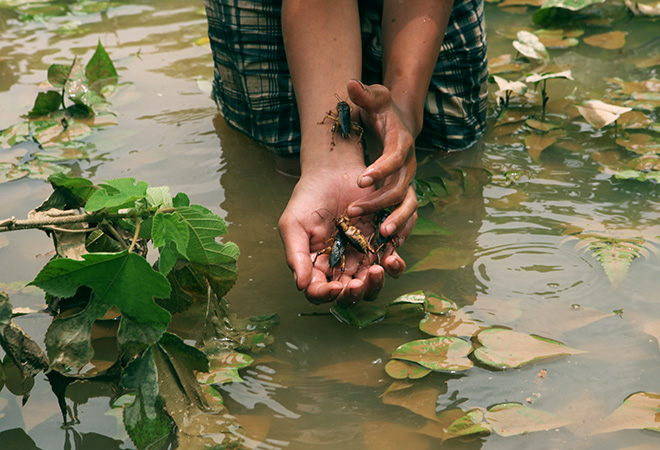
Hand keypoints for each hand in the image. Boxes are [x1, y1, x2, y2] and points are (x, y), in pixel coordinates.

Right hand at [278, 160, 405, 305]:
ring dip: (376, 284)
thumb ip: (296, 255)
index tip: (335, 287)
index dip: (326, 295)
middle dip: (354, 295)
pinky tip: (391, 259)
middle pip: (349, 294)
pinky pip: (392, 261)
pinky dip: (394, 265)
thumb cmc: (308, 198)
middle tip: (357, 285)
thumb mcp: (293, 224)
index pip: (319, 291)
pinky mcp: (381, 242)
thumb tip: (301, 285)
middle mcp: (340, 266)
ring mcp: (361, 256)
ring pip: (372, 284)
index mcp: (316, 266)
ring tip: (376, 271)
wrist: (332, 171)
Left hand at [345, 79, 418, 243]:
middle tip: (353, 212)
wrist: (400, 121)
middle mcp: (409, 165)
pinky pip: (407, 215)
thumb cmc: (383, 109)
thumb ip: (363, 94)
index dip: (380, 169)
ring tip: (379, 237)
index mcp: (401, 143)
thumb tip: (350, 84)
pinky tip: (389, 246)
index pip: (394, 157)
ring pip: (408, 206)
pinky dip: (401, 229)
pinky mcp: (405, 193)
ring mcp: (409, 181)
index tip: (360, 179)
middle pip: (400, 188)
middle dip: (378, 202)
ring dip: (395, 221)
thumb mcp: (375, 97)